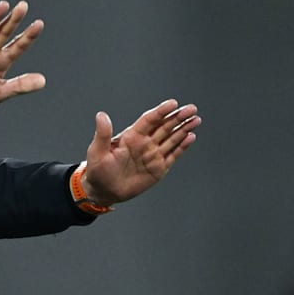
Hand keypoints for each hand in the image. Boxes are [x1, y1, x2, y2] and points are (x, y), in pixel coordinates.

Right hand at [0, 0, 46, 110]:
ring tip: (4, 5)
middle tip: (23, 6)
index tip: (39, 23)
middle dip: (13, 20)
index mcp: (1, 61)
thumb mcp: (0, 93)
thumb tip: (43, 81)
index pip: (18, 46)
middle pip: (4, 33)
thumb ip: (20, 86)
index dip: (28, 36)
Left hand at [81, 99, 199, 205]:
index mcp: (131, 136)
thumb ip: (103, 134)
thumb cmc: (97, 170)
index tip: (173, 103)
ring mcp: (153, 155)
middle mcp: (145, 143)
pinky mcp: (158, 168)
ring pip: (172, 138)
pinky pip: (173, 155)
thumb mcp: (97, 151)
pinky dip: (182, 146)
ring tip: (196, 120)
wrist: (104, 191)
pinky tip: (191, 137)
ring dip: (184, 129)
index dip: (161, 111)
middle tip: (192, 109)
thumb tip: (101, 115)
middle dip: (178, 117)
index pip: (149, 120)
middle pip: (164, 126)